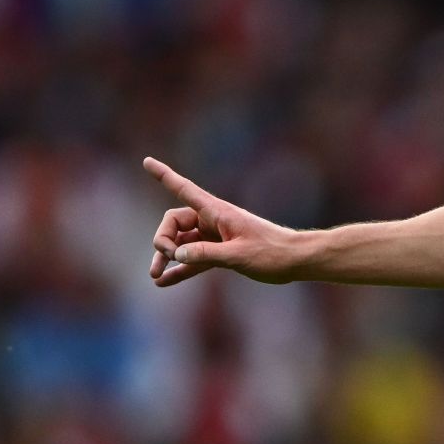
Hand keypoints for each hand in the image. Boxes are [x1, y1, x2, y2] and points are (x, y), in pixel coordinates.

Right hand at [144, 157, 299, 285]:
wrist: (297, 261)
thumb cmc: (272, 253)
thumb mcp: (238, 255)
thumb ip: (206, 254)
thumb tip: (177, 255)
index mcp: (217, 212)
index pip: (184, 189)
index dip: (164, 176)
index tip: (146, 161)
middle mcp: (213, 221)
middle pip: (174, 222)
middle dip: (164, 239)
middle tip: (168, 258)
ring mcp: (216, 237)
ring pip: (182, 243)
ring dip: (168, 258)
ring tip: (154, 276)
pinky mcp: (221, 253)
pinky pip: (195, 259)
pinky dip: (181, 269)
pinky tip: (165, 282)